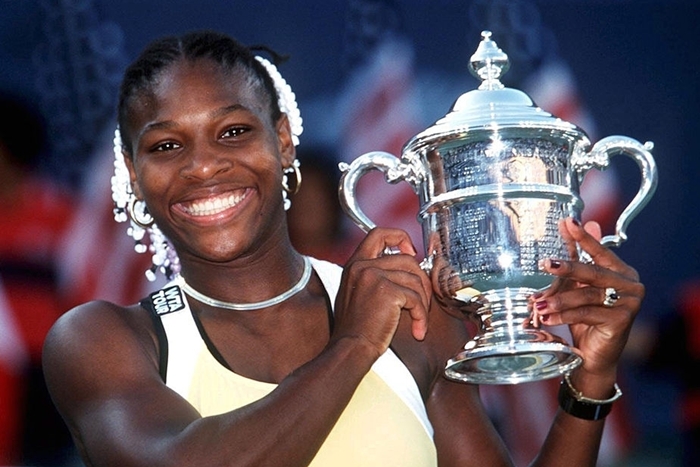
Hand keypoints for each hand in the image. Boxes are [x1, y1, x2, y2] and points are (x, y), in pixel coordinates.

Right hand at [332, 228, 431, 358]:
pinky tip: (417, 330)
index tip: (411, 252)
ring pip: (415, 279)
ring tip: (418, 320)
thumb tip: (407, 268)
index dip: (400, 237)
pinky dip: (421, 316)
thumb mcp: (356, 293)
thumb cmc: (355, 329)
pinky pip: (416, 298)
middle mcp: (362, 266)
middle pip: (407, 259)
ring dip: (422, 302)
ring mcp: (374, 276)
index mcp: (355, 264)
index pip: (379, 233)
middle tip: (421, 302)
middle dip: (421, 281)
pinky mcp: (387, 291)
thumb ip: (374, 276)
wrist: (351, 349)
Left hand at [529, 218, 643, 376]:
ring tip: (537, 303)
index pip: (600, 251)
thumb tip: (588, 223)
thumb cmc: (585, 319)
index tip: (568, 222)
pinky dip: (564, 315)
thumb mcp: (578, 288)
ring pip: (587, 295)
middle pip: (593, 272)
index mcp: (621, 272)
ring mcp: (629, 303)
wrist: (593, 357)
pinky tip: (546, 318)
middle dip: (567, 267)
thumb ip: (581, 259)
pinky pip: (587, 314)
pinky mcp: (622, 321)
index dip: (583, 238)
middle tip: (545, 263)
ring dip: (559, 299)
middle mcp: (631, 285)